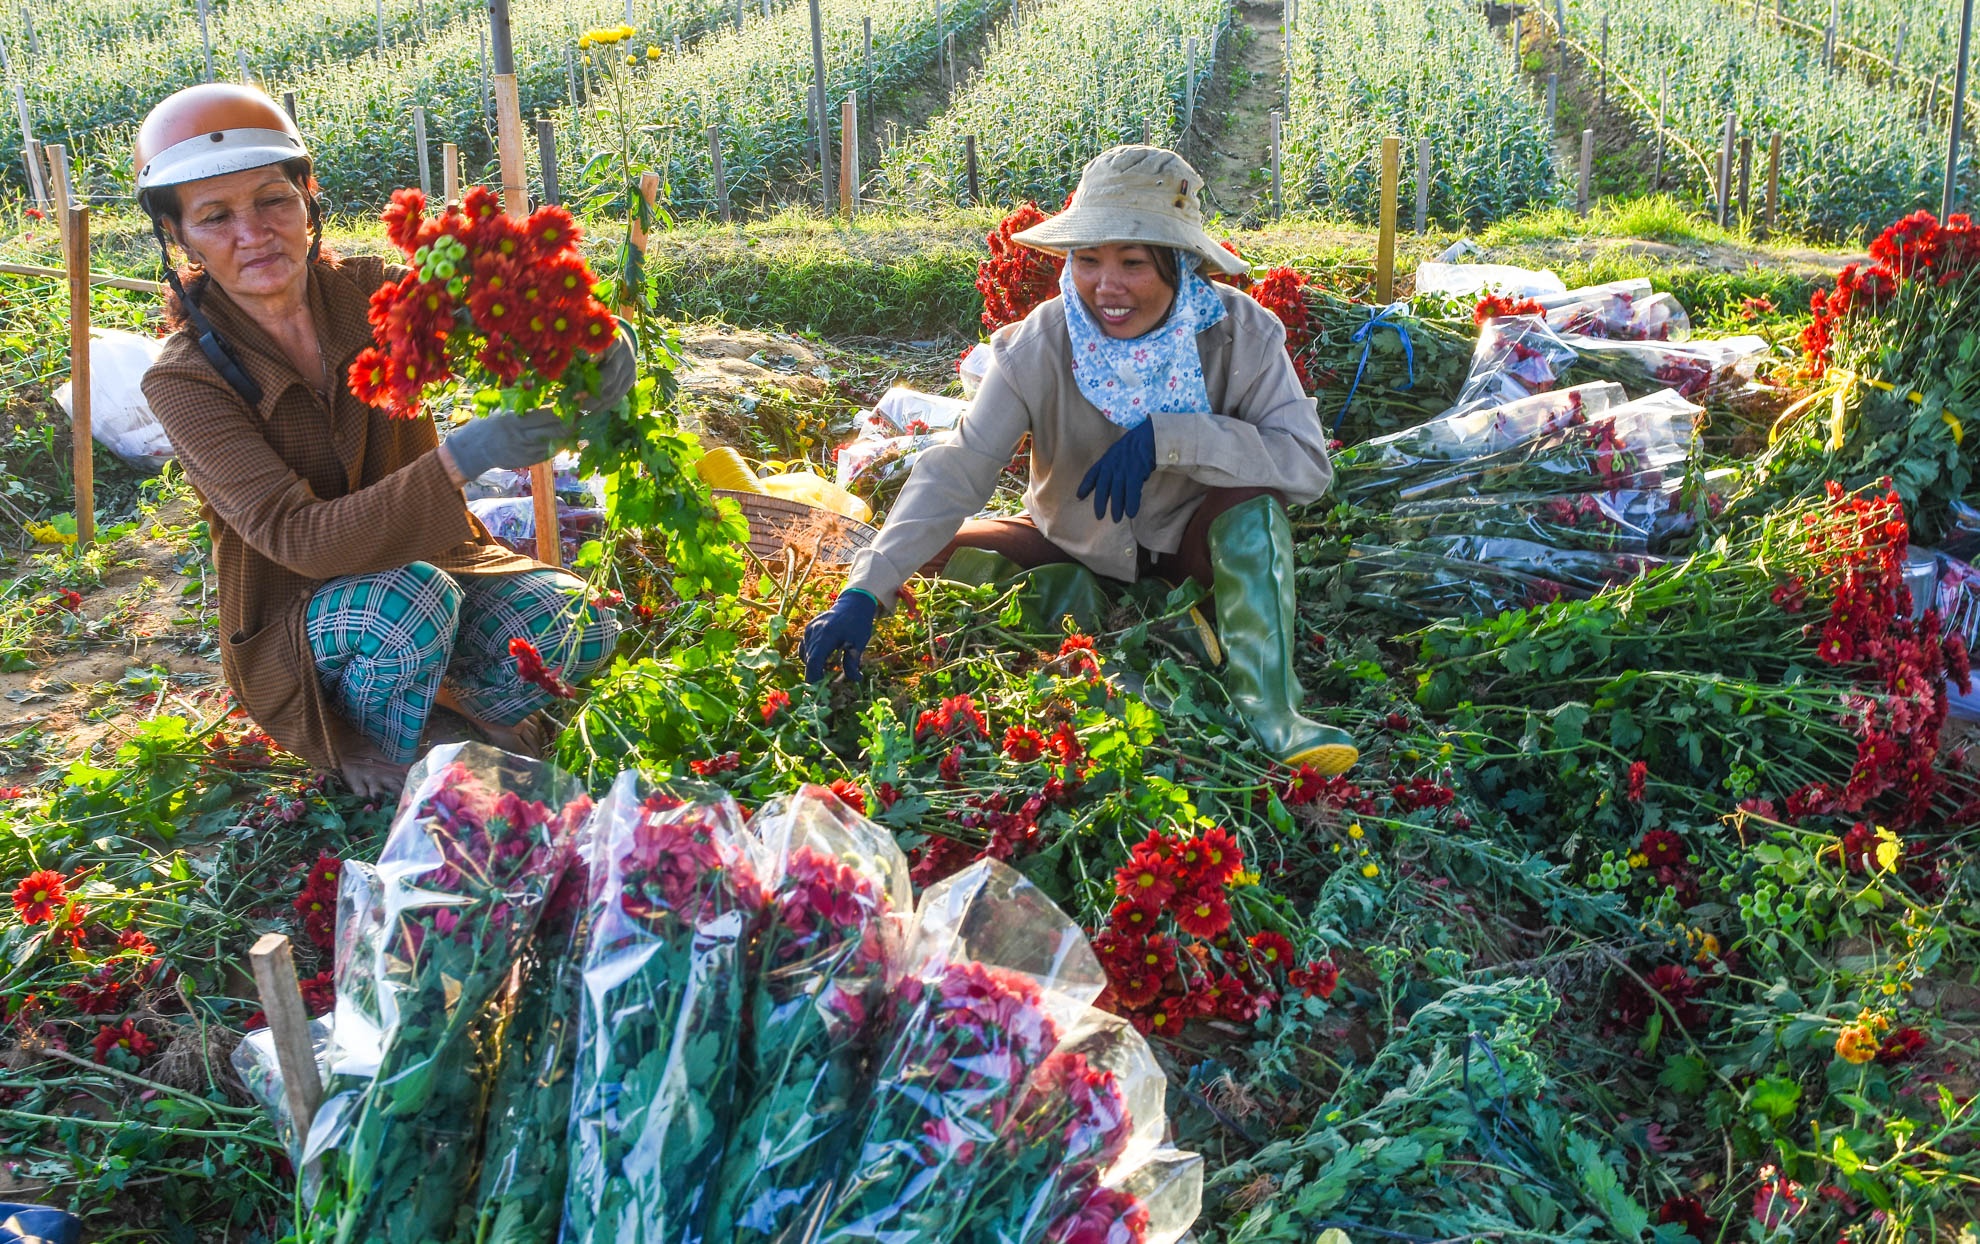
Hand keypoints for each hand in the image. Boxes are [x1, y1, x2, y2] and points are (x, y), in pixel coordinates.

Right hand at [443, 407, 570, 481]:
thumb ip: (521, 403)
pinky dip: (558, 445)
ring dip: (568, 435)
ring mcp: (525, 450)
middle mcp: (522, 436)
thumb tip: (543, 389)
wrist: (474, 450)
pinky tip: (564, 438)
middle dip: (572, 422)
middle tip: (582, 415)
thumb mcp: (502, 409)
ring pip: (555, 443)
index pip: (547, 414)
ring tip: (576, 425)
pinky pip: (549, 453)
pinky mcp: (527, 461)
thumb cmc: (489, 423)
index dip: (565, 410)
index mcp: (515, 419)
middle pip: (556, 430)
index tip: (577, 402)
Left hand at [574, 318, 638, 411]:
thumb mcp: (591, 338)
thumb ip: (581, 349)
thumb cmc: (599, 340)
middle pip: (610, 375)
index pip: (609, 349)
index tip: (586, 364)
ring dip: (596, 401)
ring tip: (580, 406)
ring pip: (614, 390)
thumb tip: (560, 365)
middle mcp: (624, 354)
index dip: (597, 358)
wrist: (624, 341)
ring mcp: (630, 368)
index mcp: (614, 339)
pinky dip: (604, 405)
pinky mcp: (631, 379)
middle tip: (575, 397)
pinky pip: (618, 397)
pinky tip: (591, 409)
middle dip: (592, 389)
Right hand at [801, 589, 878, 681]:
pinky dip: (812, 655)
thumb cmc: (858, 623)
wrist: (853, 604)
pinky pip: (805, 647)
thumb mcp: (859, 643)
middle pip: (809, 660)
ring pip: (805, 655)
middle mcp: (813, 632)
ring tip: (829, 664)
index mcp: (826, 636)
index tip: (820, 686)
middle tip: (829, 677)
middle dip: (816, 672)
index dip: (814, 677)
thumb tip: (856, 680)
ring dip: (814, 664)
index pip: (813, 662)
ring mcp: (809, 630)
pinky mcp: (808, 629)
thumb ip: (853, 662)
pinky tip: (824, 656)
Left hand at [1076, 418, 1156, 521]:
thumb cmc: (1134, 446)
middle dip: (1100, 502)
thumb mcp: (1117, 453)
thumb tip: (1114, 483)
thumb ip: (1112, 466)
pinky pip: (1132, 491)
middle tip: (1099, 516)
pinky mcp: (1135, 472)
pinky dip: (1131, 503)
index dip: (1085, 486)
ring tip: (1116, 518)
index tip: (1079, 496)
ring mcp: (1123, 470)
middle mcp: (1111, 466)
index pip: (1092, 474)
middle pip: (1103, 488)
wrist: (1147, 436)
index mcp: (1106, 460)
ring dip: (1117, 507)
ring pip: (1117, 492)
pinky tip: (1131, 513)